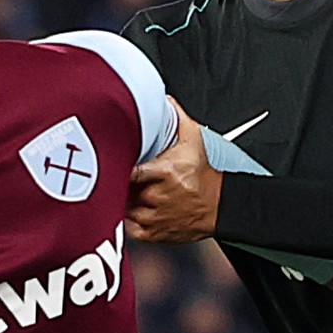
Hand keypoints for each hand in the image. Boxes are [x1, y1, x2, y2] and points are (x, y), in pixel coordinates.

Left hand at [128, 107, 221, 245]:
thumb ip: (178, 118)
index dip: (119, 168)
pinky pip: (131, 230)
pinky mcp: (157, 233)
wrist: (219, 205)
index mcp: (165, 172)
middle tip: (118, 177)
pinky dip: (128, 221)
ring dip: (124, 203)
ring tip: (128, 193)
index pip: (130, 171)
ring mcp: (157, 217)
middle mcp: (159, 196)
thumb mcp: (194, 141)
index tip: (113, 163)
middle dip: (121, 184)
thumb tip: (166, 99)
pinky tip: (133, 210)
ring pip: (126, 210)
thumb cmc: (203, 174)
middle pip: (125, 190)